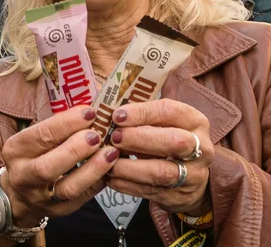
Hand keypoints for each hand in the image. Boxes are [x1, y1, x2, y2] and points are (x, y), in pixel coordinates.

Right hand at [0, 105, 120, 226]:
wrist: (21, 193)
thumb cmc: (33, 156)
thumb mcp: (33, 139)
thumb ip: (57, 128)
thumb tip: (91, 110)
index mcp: (15, 150)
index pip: (40, 135)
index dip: (66, 123)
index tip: (90, 112)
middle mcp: (23, 175)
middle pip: (47, 166)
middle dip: (75, 149)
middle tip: (97, 135)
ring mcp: (40, 197)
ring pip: (67, 187)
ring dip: (92, 169)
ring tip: (110, 153)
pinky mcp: (59, 210)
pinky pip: (83, 197)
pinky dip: (98, 181)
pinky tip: (111, 168)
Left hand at [105, 99, 213, 215]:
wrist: (190, 176)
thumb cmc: (167, 139)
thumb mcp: (163, 122)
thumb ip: (141, 117)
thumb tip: (107, 115)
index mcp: (195, 122)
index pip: (171, 111)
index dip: (143, 113)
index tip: (117, 116)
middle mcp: (201, 149)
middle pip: (174, 142)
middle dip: (139, 139)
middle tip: (114, 138)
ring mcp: (193, 175)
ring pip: (161, 172)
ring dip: (129, 167)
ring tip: (107, 159)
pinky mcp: (180, 196)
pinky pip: (150, 191)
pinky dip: (126, 184)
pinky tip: (110, 176)